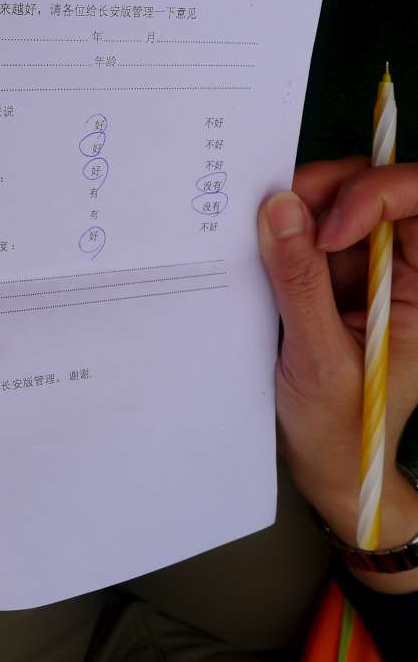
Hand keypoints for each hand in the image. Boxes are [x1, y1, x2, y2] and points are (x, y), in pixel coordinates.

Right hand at [258, 159, 417, 592]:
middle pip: (374, 194)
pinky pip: (309, 235)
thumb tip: (281, 209)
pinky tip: (259, 258)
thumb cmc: (342, 429)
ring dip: (296, 216)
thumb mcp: (319, 358)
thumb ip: (301, 281)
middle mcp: (402, 271)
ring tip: (260, 247)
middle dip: (325, 197)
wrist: (330, 467)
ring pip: (337, 208)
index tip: (325, 227)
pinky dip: (281, 237)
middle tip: (274, 219)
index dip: (376, 196)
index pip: (417, 205)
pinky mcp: (333, 278)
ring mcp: (366, 272)